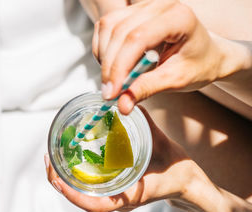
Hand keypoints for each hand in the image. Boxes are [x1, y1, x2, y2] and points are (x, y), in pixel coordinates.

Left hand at [45, 106, 199, 211]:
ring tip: (52, 159)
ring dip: (64, 179)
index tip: (57, 180)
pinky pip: (90, 188)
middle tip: (49, 160)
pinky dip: (75, 176)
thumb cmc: (175, 170)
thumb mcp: (161, 147)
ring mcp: (115, 197)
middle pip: (82, 199)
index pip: (95, 206)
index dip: (73, 195)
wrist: (185, 181)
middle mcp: (118, 200)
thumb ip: (145, 126)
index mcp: (128, 197)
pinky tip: (69, 159)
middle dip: (60, 182)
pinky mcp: (116, 190)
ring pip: (83, 194)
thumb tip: (127, 104)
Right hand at [93, 0, 247, 114]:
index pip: (137, 38)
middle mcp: (159, 5)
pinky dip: (103, 49)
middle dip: (110, 67)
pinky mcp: (132, 13)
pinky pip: (106, 27)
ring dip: (104, 57)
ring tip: (114, 80)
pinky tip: (112, 66)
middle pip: (119, 33)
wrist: (206, 54)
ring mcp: (144, 6)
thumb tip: (122, 104)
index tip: (113, 92)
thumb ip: (148, 89)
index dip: (120, 66)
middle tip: (109, 94)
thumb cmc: (199, 64)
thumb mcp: (177, 80)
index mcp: (178, 17)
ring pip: (108, 27)